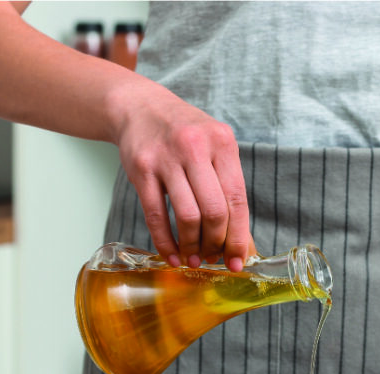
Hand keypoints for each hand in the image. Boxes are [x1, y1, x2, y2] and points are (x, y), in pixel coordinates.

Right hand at [112, 79, 253, 270]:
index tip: (237, 261)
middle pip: (214, 211)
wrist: (140, 107)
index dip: (239, 236)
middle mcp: (196, 148)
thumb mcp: (213, 145)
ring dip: (192, 246)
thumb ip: (226, 183)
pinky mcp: (142, 169)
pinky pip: (156, 216)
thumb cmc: (184, 133)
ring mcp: (167, 158)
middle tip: (213, 258)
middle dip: (216, 243)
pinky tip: (172, 255)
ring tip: (194, 258)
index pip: (237, 199)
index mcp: (223, 143)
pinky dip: (166, 243)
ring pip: (187, 216)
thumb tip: (239, 238)